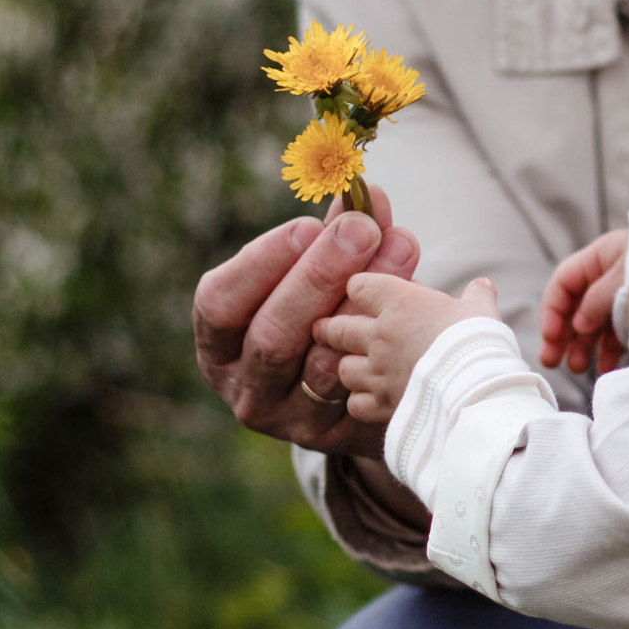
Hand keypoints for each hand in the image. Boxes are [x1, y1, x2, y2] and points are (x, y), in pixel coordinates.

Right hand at [191, 184, 420, 460]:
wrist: (358, 390)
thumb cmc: (323, 314)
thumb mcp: (316, 275)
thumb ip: (335, 236)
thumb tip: (366, 193)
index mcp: (219, 342)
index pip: (218, 303)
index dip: (260, 263)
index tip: (306, 225)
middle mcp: (243, 385)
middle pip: (272, 335)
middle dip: (319, 276)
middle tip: (363, 229)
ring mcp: (288, 418)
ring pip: (320, 366)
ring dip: (363, 306)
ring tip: (400, 251)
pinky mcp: (336, 436)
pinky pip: (361, 391)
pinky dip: (386, 346)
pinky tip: (411, 308)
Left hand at [318, 274, 502, 426]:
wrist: (474, 390)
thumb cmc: (477, 343)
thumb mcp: (482, 311)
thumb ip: (478, 296)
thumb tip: (483, 286)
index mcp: (400, 303)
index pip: (359, 285)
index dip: (360, 288)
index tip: (363, 292)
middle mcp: (380, 336)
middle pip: (338, 328)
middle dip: (330, 328)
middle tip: (326, 328)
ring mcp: (378, 372)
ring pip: (343, 368)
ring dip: (349, 367)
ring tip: (357, 368)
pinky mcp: (382, 404)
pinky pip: (356, 403)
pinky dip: (361, 402)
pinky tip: (371, 399)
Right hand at [538, 229, 627, 374]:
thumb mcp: (627, 278)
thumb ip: (599, 300)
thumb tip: (578, 326)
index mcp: (599, 257)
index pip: (563, 283)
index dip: (552, 311)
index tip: (550, 337)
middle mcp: (607, 276)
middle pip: (574, 306)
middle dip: (562, 334)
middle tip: (551, 361)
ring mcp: (622, 295)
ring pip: (594, 323)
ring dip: (581, 346)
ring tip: (576, 368)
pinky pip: (616, 333)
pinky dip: (608, 350)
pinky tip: (603, 367)